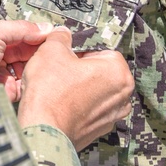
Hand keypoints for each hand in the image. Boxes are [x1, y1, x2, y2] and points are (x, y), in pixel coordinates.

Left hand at [0, 20, 53, 100]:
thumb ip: (20, 28)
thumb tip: (45, 27)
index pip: (22, 34)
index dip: (38, 35)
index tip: (56, 35)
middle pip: (27, 51)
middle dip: (41, 51)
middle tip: (58, 50)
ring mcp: (2, 73)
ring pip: (29, 69)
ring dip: (39, 67)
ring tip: (51, 64)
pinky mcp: (4, 91)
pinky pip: (25, 86)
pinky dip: (33, 82)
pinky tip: (41, 78)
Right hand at [16, 26, 132, 150]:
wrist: (43, 131)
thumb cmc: (51, 91)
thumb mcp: (52, 50)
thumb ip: (61, 37)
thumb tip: (63, 34)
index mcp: (119, 72)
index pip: (103, 50)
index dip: (81, 49)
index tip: (67, 53)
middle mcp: (123, 96)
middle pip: (101, 71)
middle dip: (82, 68)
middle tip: (61, 69)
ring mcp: (112, 116)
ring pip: (96, 91)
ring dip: (80, 87)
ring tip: (59, 87)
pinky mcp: (99, 131)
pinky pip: (90, 110)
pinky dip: (78, 105)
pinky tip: (61, 104)